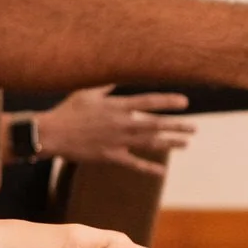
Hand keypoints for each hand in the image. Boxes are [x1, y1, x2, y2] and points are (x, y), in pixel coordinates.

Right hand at [35, 88, 195, 172]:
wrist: (53, 134)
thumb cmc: (68, 110)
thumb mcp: (87, 92)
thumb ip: (107, 86)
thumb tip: (121, 75)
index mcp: (117, 106)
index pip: (149, 102)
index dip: (168, 102)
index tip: (185, 102)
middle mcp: (122, 124)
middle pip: (156, 125)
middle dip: (177, 126)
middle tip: (194, 128)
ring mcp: (118, 142)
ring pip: (150, 144)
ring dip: (170, 143)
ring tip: (185, 143)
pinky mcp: (111, 157)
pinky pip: (134, 164)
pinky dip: (149, 169)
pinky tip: (162, 172)